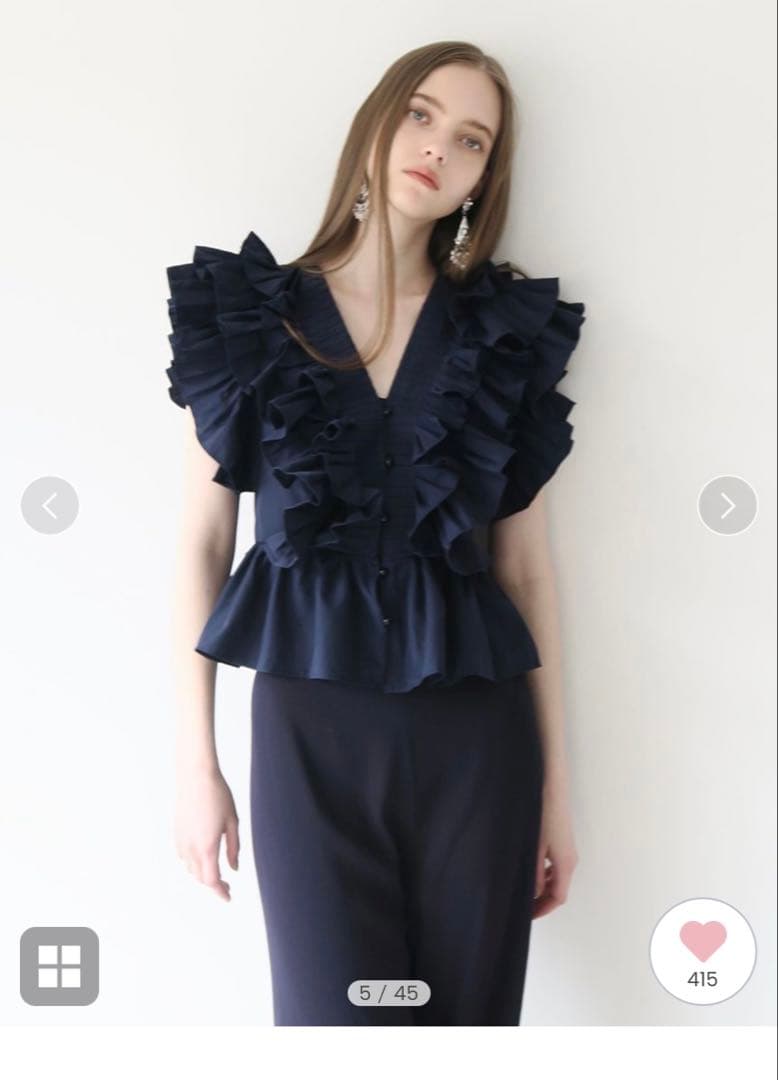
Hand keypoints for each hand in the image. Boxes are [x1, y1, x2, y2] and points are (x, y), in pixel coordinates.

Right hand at [174, 765, 239, 901]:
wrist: (195, 776)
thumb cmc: (218, 796)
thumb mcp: (232, 821)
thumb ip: (233, 848)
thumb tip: (234, 869)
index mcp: (207, 847)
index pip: (212, 880)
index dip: (220, 892)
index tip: (228, 897)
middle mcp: (191, 848)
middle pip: (200, 877)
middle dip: (213, 885)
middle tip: (227, 885)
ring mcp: (181, 841)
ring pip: (190, 869)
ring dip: (202, 875)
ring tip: (217, 872)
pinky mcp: (176, 834)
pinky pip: (183, 857)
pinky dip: (193, 863)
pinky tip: (203, 857)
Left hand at [532, 778, 578, 918]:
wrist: (552, 785)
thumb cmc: (543, 813)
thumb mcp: (535, 846)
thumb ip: (534, 872)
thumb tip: (533, 894)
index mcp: (566, 864)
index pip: (558, 897)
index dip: (542, 909)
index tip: (526, 916)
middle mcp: (570, 859)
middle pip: (558, 889)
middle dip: (541, 900)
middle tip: (521, 906)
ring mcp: (567, 849)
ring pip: (556, 877)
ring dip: (542, 887)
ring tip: (522, 890)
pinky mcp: (562, 841)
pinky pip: (555, 866)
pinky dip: (544, 874)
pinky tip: (529, 870)